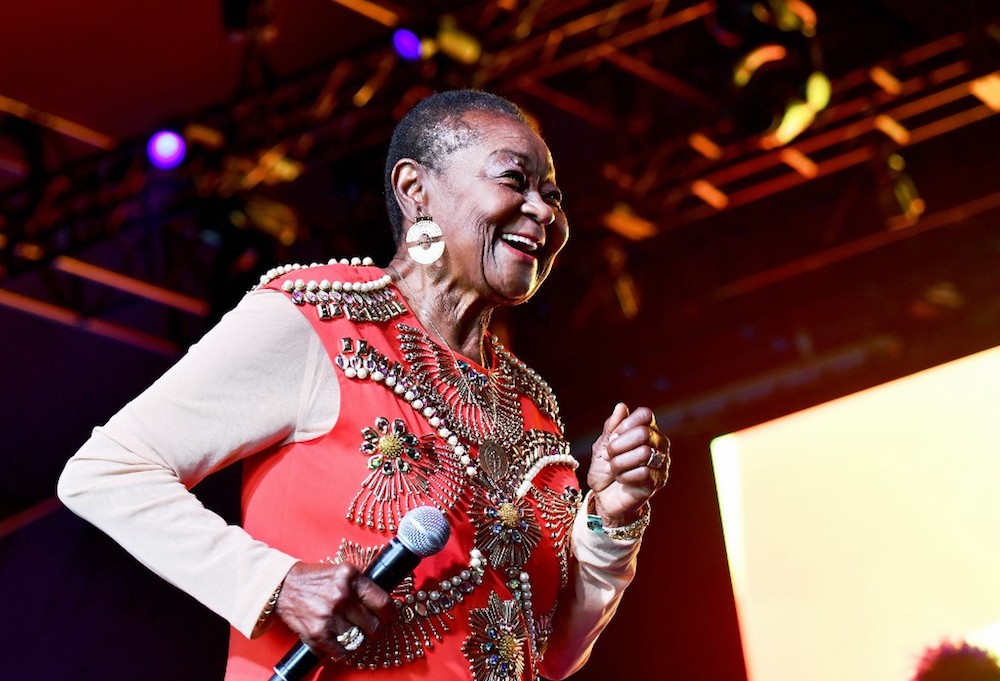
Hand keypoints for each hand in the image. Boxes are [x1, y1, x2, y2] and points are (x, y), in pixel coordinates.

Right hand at [275, 561, 395, 658]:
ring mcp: (329, 616)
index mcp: (351, 578)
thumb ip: (362, 584)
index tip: (391, 617)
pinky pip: (342, 651)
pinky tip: (342, 641)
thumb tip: (385, 602)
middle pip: (373, 625)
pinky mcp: (318, 634)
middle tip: (370, 626)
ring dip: (359, 639)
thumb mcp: (342, 572)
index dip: (390, 613)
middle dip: (374, 628)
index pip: (382, 602)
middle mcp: (341, 597)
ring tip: (353, 633)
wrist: (284, 586)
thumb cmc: (315, 579)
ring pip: (359, 639)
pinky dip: (345, 650)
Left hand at [587, 403, 670, 526]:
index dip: (626, 424)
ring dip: (620, 462)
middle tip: (609, 455)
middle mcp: (659, 445)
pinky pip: (644, 472)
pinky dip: (626, 476)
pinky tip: (621, 479)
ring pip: (644, 453)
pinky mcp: (658, 482)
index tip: (613, 437)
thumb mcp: (603, 446)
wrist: (604, 498)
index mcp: (646, 431)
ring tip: (613, 469)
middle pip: (644, 433)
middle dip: (619, 445)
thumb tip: (621, 407)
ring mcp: (661, 463)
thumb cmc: (605, 469)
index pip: (645, 415)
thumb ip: (611, 427)